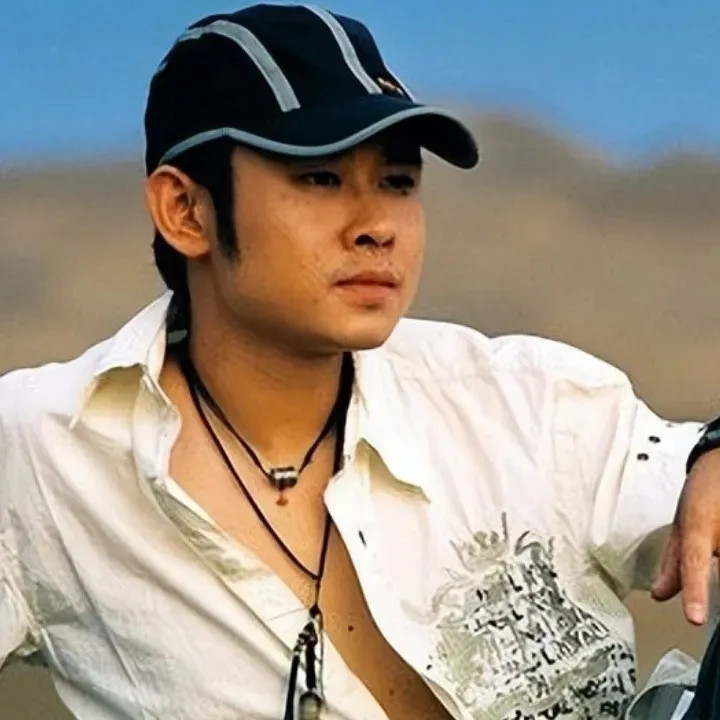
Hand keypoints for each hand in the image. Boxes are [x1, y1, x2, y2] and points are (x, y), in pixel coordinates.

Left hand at [651, 448, 719, 624]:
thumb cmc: (703, 492)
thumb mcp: (682, 525)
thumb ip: (673, 564)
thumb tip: (660, 594)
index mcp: (697, 528)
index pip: (692, 565)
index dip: (696, 593)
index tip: (696, 618)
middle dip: (716, 566)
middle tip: (711, 535)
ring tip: (716, 527)